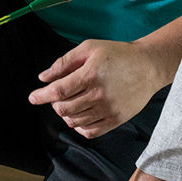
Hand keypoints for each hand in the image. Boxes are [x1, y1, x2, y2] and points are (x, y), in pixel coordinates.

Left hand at [28, 39, 161, 138]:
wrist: (148, 66)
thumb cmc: (118, 54)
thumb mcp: (89, 48)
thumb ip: (64, 62)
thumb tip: (43, 77)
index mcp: (91, 74)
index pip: (58, 91)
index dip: (41, 96)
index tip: (32, 98)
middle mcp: (99, 94)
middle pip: (64, 108)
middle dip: (54, 103)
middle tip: (58, 95)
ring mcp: (108, 109)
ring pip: (74, 121)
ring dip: (66, 113)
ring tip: (70, 102)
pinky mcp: (116, 120)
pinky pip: (90, 131)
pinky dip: (79, 126)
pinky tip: (80, 115)